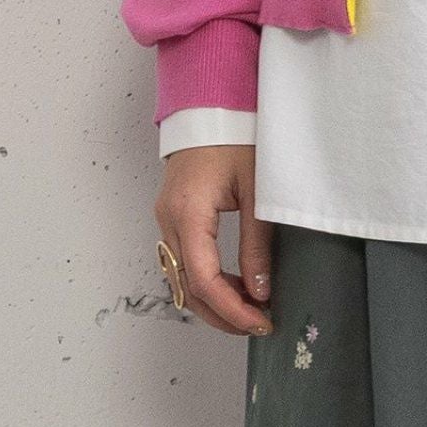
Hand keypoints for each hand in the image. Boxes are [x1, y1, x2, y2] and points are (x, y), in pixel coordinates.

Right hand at [155, 143, 275, 336]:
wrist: (213, 102)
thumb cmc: (236, 135)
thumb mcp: (256, 188)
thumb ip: (257, 243)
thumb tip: (260, 289)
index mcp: (188, 213)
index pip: (204, 281)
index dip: (232, 310)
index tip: (260, 322)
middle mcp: (168, 221)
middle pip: (187, 288)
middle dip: (221, 314)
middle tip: (257, 324)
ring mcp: (166, 218)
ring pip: (182, 279)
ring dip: (212, 300)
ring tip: (250, 309)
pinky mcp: (173, 214)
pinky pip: (183, 261)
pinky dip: (205, 280)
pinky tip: (233, 284)